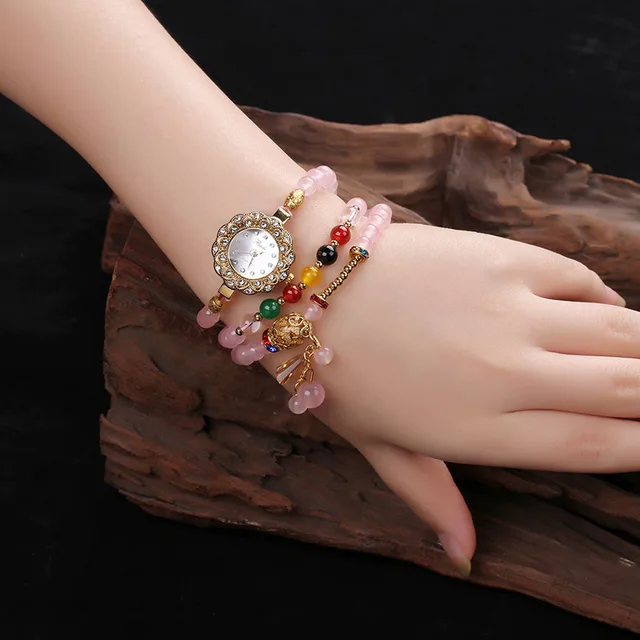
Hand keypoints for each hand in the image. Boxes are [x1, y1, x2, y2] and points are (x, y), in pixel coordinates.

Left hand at [265, 223, 636, 573]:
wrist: (307, 283)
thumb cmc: (337, 370)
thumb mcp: (378, 445)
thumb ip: (429, 496)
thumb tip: (462, 553)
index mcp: (479, 429)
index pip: (592, 446)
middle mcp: (508, 374)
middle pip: (625, 388)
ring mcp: (510, 312)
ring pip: (619, 331)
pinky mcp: (504, 258)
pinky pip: (579, 278)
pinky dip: (605, 296)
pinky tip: (605, 308)